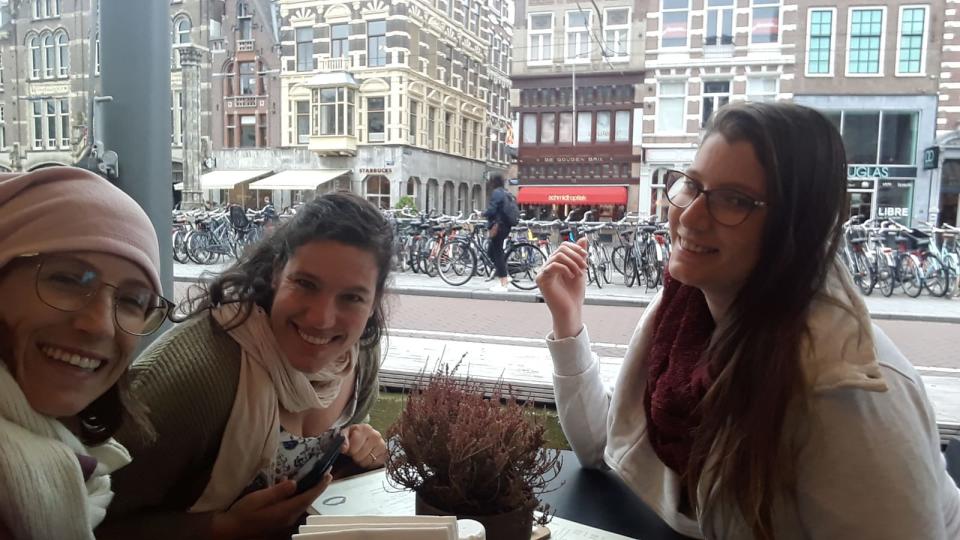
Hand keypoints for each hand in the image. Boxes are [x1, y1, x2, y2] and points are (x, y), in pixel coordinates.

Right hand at [211, 476, 330, 539]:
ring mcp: (284, 520)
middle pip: (307, 500)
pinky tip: (294, 488)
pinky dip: (298, 496)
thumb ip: (278, 491)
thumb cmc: (243, 513)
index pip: (308, 497)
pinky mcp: (279, 520)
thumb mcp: (258, 499)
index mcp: (285, 511)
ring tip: (314, 478)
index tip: (328, 475)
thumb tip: (294, 483)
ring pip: (301, 503)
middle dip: (317, 488)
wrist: (231, 530)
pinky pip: (293, 506)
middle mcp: (288, 517)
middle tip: (325, 473)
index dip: (319, 486)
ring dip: (309, 491)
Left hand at [340, 423, 386, 469]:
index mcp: (365, 429)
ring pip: (368, 461)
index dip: (349, 451)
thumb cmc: (353, 436)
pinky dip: (369, 464)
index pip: (354, 448)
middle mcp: (376, 435)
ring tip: (360, 454)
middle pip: (361, 455)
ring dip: (362, 461)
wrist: (362, 437)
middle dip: (355, 456)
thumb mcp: (345, 434)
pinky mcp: (385, 454)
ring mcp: (382, 445)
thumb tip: (344, 448)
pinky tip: (366, 457)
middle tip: (354, 453)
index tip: (348, 449)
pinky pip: (375, 464)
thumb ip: (343, 440)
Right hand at [536, 240, 587, 338]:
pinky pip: (552, 265)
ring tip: (579, 273)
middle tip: (584, 267)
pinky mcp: (541, 279)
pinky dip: (565, 269)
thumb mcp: (580, 270)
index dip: (575, 248)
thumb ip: (580, 254)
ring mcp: (544, 272)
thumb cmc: (574, 294)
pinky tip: (571, 276)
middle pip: (561, 249)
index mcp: (557, 263)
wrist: (571, 310)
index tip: (585, 257)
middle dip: (576, 256)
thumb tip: (583, 238)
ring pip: (558, 256)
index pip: (564, 246)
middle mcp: (548, 266)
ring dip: (573, 263)